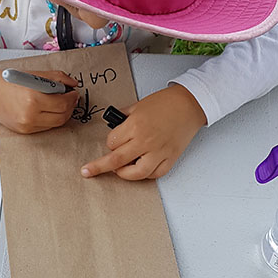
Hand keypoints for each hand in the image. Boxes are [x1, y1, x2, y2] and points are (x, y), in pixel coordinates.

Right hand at [0, 70, 78, 132]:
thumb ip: (57, 78)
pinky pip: (45, 127)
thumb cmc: (9, 80)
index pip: (63, 103)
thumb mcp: (35, 74)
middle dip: (70, 107)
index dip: (72, 98)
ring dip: (62, 114)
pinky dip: (51, 119)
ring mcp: (26, 125)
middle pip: (61, 116)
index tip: (74, 93)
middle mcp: (30, 114)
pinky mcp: (24, 131)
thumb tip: (73, 84)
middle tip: (71, 98)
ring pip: (55, 124)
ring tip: (62, 104)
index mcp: (33, 98)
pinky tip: (50, 110)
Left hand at [81, 85, 205, 180]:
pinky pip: (155, 174)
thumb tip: (113, 126)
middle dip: (98, 167)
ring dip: (124, 174)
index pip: (112, 142)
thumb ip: (124, 117)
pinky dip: (146, 174)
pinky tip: (140, 170)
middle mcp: (145, 141)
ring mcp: (158, 152)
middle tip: (87, 171)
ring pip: (136, 173)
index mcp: (135, 126)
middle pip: (116, 160)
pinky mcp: (170, 158)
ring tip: (119, 171)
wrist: (189, 104)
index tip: (114, 140)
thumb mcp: (138, 105)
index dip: (110, 142)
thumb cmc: (165, 102)